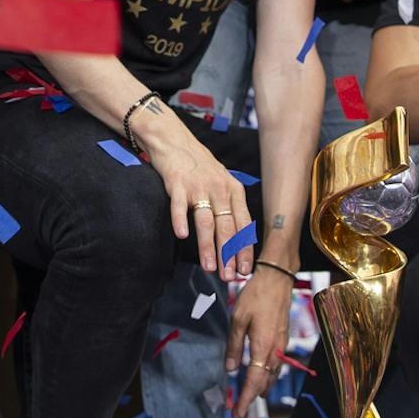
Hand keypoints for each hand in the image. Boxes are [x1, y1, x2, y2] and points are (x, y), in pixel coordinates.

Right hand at [154, 134, 252, 279]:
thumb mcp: (222, 183)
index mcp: (233, 190)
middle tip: (228, 276)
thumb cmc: (198, 166)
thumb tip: (237, 239)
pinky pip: (179, 205)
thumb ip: (229, 207)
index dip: (244, 249)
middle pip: (227, 227)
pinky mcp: (177, 183)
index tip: (244, 270)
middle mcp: (219, 189)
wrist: (174, 141)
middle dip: (229, 254)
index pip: (243, 225)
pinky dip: (180, 220)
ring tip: (210, 266)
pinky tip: (181, 236)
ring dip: (208, 246)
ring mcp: (198, 186)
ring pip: (206, 221)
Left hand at [226, 267, 291, 411]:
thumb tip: (230, 369)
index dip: (245, 399)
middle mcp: (275, 350)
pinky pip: (276, 364)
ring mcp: (281, 345)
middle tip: (240, 411)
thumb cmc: (256, 296)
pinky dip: (268, 375)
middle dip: (252, 398)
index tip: (237, 413)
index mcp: (262, 346)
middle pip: (264, 381)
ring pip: (272, 374)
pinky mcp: (283, 339)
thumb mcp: (238, 319)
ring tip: (251, 398)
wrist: (278, 279)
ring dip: (261, 388)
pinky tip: (263, 376)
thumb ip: (234, 346)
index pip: (253, 380)